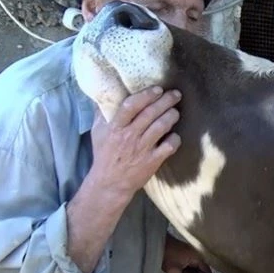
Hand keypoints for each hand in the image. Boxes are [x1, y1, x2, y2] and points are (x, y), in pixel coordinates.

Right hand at [89, 86, 181, 202]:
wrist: (110, 183)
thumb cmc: (104, 155)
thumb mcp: (98, 132)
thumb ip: (102, 112)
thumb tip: (106, 92)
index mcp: (115, 127)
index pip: (131, 105)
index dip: (146, 95)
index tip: (157, 89)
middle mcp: (129, 136)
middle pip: (150, 113)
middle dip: (166, 101)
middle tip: (175, 94)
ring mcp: (142, 149)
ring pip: (162, 126)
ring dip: (172, 116)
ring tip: (175, 111)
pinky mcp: (152, 161)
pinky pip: (169, 146)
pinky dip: (175, 139)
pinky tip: (175, 135)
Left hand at [162, 236, 211, 272]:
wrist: (157, 242)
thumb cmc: (166, 253)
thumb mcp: (172, 271)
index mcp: (197, 258)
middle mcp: (197, 255)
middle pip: (200, 272)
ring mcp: (191, 254)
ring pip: (193, 269)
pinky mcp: (185, 254)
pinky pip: (188, 266)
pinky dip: (183, 270)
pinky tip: (175, 271)